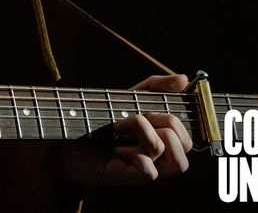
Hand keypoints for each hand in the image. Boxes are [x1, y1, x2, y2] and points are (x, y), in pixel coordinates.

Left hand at [57, 74, 192, 185]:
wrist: (66, 134)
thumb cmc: (100, 118)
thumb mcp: (130, 97)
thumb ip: (157, 85)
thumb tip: (184, 79)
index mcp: (164, 140)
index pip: (190, 134)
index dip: (174, 118)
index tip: (147, 110)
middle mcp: (159, 158)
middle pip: (186, 144)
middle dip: (160, 122)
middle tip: (133, 119)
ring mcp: (147, 169)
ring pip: (173, 157)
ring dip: (146, 134)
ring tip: (123, 131)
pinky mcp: (130, 178)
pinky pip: (150, 171)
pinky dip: (133, 155)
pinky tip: (116, 151)